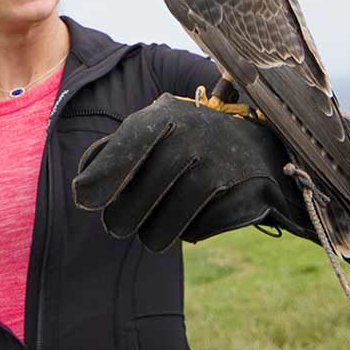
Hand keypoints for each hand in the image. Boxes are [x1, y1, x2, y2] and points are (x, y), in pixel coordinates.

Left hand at [71, 93, 309, 251]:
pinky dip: (192, 231)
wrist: (267, 153)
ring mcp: (224, 165)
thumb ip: (115, 151)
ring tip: (155, 230)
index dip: (101, 179)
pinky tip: (199, 215)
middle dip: (123, 219)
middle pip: (139, 198)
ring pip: (166, 224)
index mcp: (167, 116)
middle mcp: (195, 135)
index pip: (125, 148)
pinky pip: (200, 230)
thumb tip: (82, 185)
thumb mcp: (157, 134)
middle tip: (119, 226)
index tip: (84, 201)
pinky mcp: (248, 192)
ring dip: (156, 233)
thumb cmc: (194, 145)